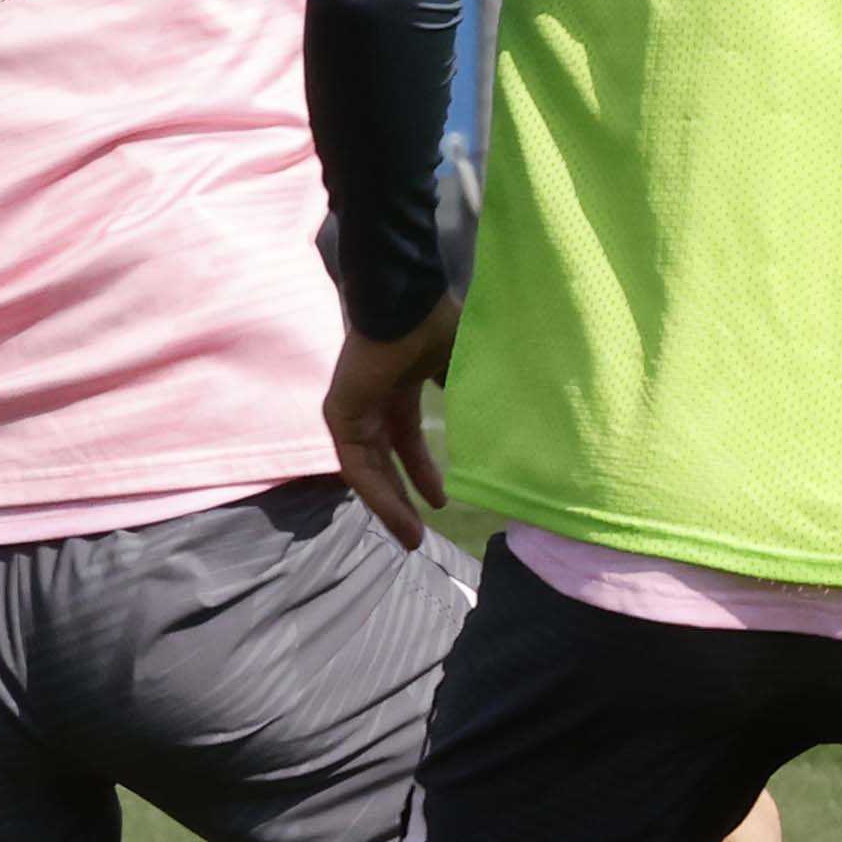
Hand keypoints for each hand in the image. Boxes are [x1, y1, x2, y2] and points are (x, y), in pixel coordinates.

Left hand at [323, 295, 460, 547]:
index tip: (443, 503)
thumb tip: (501, 427)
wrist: (405, 302)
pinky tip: (400, 517)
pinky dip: (378, 494)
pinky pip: (358, 466)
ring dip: (391, 506)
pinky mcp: (340, 414)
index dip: (424, 473)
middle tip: (420, 534)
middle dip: (404, 499)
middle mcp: (374, 402)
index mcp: (399, 388)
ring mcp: (353, 409)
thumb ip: (471, 396)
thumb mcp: (463, 369)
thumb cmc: (437, 325)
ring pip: (370, 471)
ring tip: (412, 539)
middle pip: (387, 462)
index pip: (407, 441)